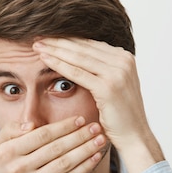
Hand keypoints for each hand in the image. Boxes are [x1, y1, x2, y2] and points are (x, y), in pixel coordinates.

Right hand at [0, 116, 106, 172]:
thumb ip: (9, 131)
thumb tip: (31, 124)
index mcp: (8, 152)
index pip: (41, 135)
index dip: (63, 126)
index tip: (80, 119)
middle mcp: (19, 168)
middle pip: (56, 148)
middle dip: (79, 135)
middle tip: (96, 126)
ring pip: (64, 163)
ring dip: (85, 150)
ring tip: (100, 140)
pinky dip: (83, 168)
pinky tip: (93, 159)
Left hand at [33, 38, 163, 172]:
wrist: (134, 136)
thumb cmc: (120, 115)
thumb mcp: (113, 85)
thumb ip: (102, 69)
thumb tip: (80, 56)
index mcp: (125, 58)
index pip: (90, 44)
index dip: (68, 39)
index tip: (49, 36)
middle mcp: (123, 61)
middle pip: (83, 47)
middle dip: (58, 41)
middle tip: (38, 36)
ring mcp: (117, 73)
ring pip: (78, 56)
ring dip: (55, 50)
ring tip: (37, 45)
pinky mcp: (108, 87)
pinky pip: (77, 73)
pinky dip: (59, 64)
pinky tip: (44, 59)